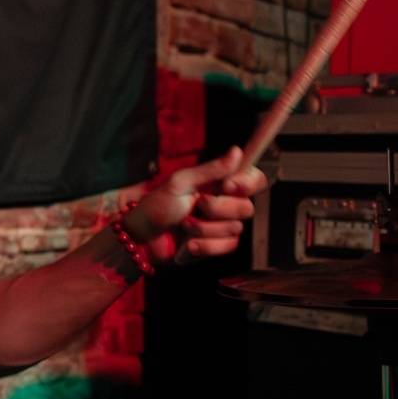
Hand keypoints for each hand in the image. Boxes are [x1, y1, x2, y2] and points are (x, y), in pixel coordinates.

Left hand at [123, 146, 268, 267]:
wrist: (143, 237)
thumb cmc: (158, 205)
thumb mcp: (181, 182)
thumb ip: (211, 170)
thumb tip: (237, 151)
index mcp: (220, 185)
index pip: (255, 180)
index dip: (248, 183)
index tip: (227, 185)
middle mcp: (226, 204)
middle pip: (247, 208)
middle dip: (217, 209)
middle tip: (196, 206)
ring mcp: (222, 226)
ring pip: (235, 229)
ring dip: (204, 229)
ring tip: (184, 226)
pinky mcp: (216, 246)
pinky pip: (227, 247)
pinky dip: (204, 246)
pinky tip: (187, 244)